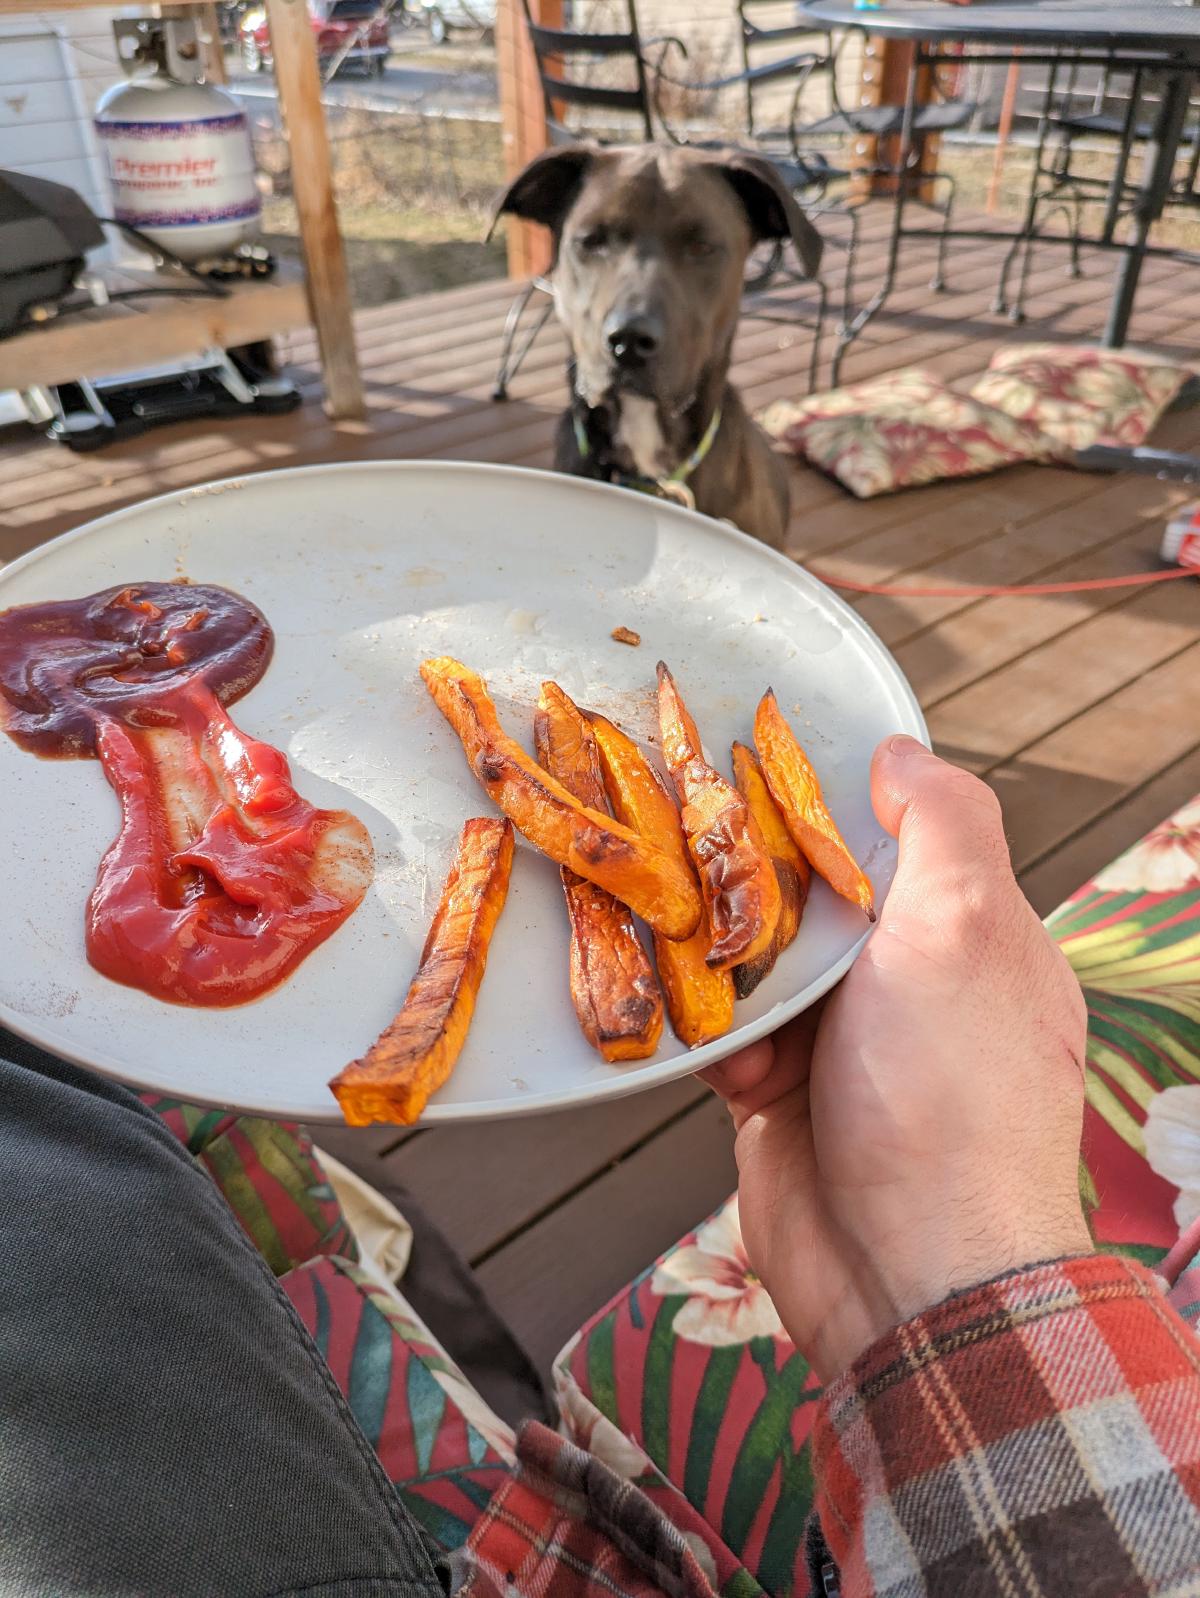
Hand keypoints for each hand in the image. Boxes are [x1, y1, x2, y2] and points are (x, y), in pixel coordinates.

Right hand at [702, 736, 1091, 1379]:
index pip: (895, 836)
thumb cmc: (950, 1096)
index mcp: (972, 934)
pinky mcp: (783, 1096)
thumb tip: (901, 750)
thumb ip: (944, 823)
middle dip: (754, 888)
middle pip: (811, 896)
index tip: (754, 765)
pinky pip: (727, 1038)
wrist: (907, 1275)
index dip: (827, 802)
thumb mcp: (966, 927)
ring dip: (728, 972)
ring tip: (715, 974)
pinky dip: (718, 1043)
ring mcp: (846, 1044)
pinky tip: (730, 1064)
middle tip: (695, 856)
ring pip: (757, 965)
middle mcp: (911, 984)